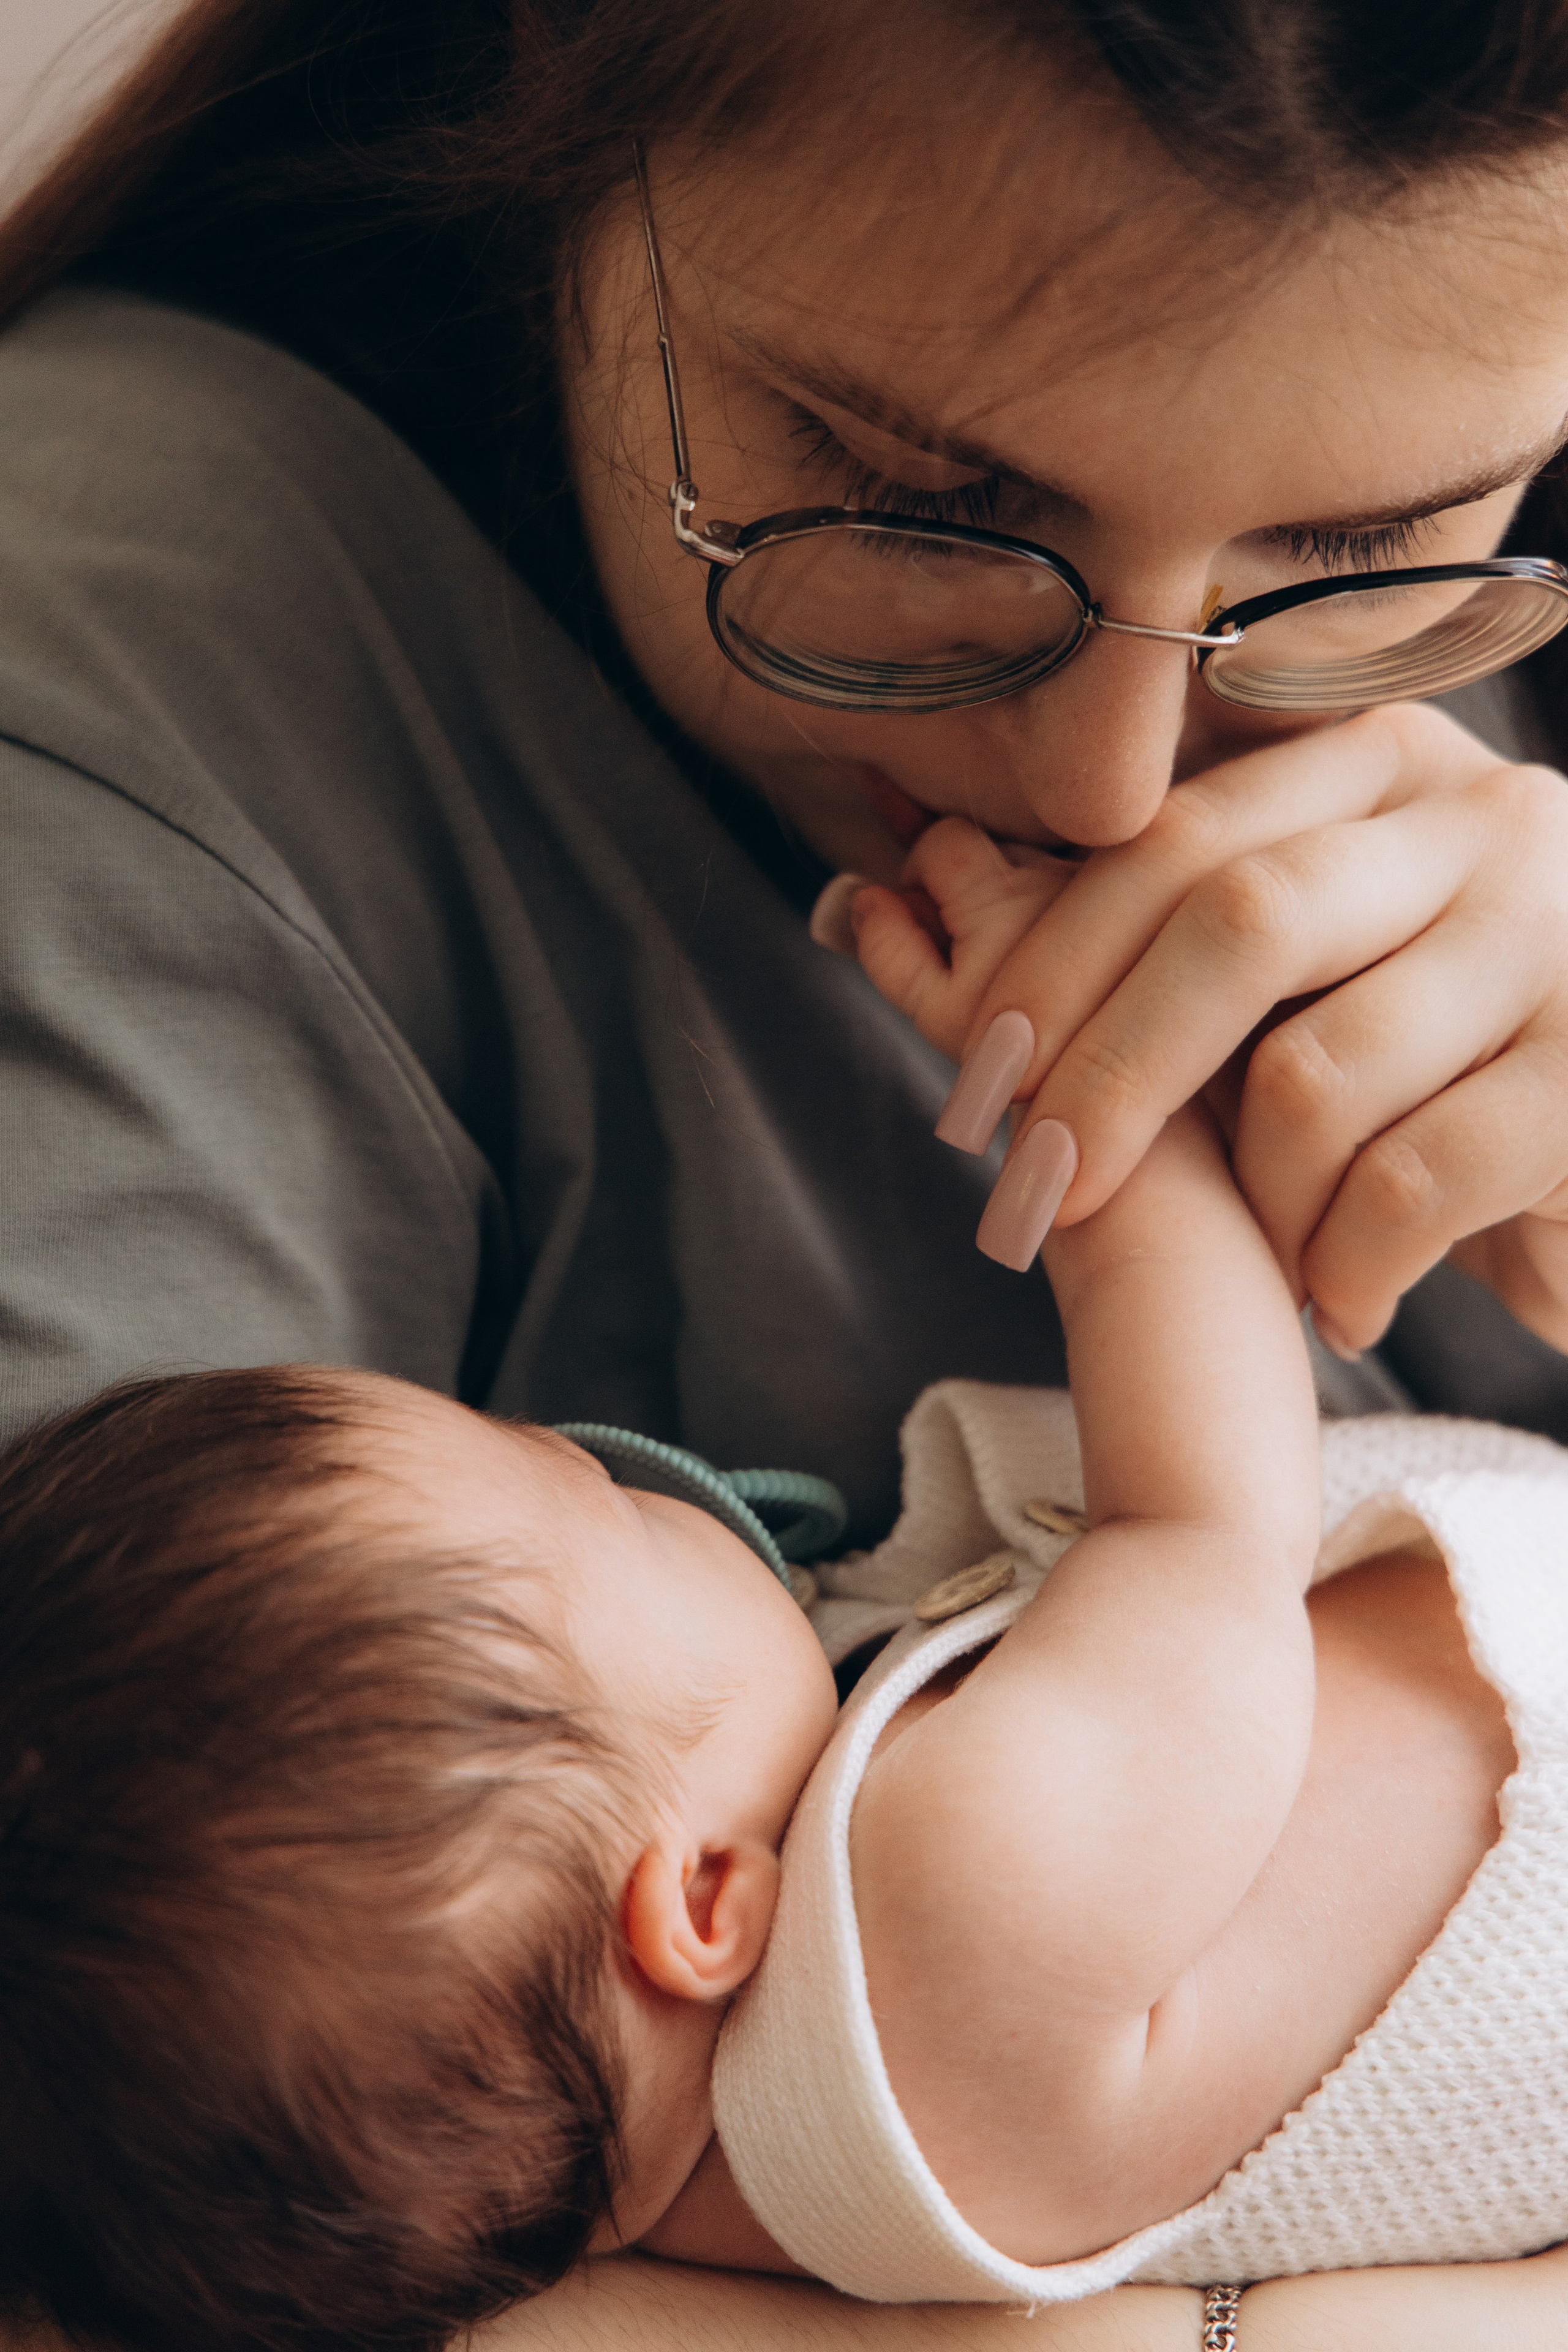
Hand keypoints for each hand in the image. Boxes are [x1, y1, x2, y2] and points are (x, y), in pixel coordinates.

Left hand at [849, 706, 1567, 1353]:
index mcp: (1388, 766)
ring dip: (1256, 1201)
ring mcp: (1560, 941)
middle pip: (1235, 921)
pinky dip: (1346, 1266)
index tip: (978, 1075)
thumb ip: (1167, 925)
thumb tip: (877, 902)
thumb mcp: (1316, 964)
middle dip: (1110, 1070)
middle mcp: (1486, 821)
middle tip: (1040, 1184)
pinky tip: (1342, 1305)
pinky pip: (1411, 1183)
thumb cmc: (1437, 1067)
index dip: (1054, 957)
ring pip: (1316, 1071)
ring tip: (1267, 1263)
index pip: (1177, 834)